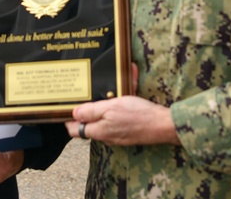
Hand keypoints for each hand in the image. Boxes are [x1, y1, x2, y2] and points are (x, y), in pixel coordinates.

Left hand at [65, 95, 179, 146]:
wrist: (163, 125)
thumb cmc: (138, 115)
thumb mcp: (111, 107)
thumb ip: (91, 112)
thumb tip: (74, 114)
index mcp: (99, 131)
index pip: (75, 130)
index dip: (69, 119)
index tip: (68, 106)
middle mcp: (106, 136)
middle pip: (88, 125)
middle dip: (86, 112)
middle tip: (87, 96)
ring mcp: (117, 136)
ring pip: (103, 122)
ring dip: (102, 108)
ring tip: (106, 94)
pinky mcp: (128, 132)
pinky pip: (116, 120)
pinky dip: (116, 109)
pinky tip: (122, 98)